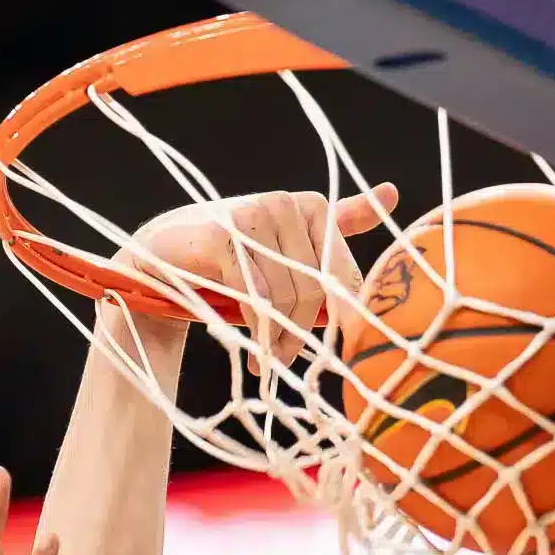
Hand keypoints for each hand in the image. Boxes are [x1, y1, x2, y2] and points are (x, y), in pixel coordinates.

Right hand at [116, 183, 398, 365]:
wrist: (162, 261)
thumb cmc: (233, 261)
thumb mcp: (289, 247)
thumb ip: (338, 226)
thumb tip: (392, 193)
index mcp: (312, 206)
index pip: (344, 276)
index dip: (340, 320)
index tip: (330, 350)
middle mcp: (285, 202)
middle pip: (318, 289)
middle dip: (304, 333)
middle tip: (286, 362)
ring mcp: (253, 215)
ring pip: (288, 296)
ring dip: (279, 340)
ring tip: (268, 361)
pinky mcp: (223, 236)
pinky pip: (256, 295)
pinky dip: (257, 330)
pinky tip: (254, 352)